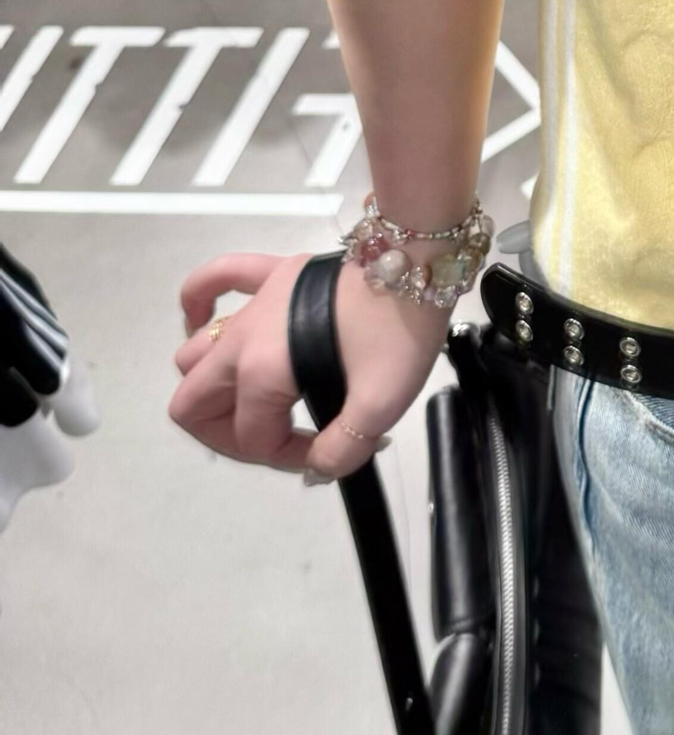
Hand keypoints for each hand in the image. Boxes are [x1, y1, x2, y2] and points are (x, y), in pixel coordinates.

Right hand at [171, 252, 450, 481]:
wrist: (418, 265)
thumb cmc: (397, 335)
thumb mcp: (378, 407)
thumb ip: (342, 450)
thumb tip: (317, 469)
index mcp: (262, 372)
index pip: (252, 437)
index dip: (285, 458)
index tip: (325, 452)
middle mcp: (241, 339)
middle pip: (194, 403)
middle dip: (227, 435)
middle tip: (275, 438)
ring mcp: (252, 304)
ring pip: (194, 353)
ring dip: (210, 385)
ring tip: (255, 400)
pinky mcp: (271, 274)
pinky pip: (214, 279)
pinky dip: (198, 302)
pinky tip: (204, 322)